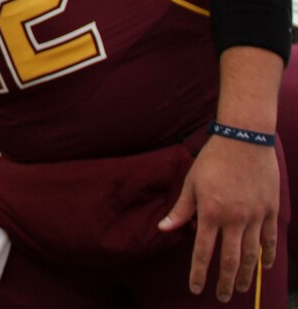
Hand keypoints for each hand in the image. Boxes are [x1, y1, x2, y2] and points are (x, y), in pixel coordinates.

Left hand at [158, 137, 278, 301]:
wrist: (244, 140)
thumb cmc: (213, 160)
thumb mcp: (191, 183)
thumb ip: (181, 210)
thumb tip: (164, 229)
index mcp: (211, 213)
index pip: (203, 252)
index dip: (199, 273)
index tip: (196, 289)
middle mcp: (234, 219)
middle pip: (230, 260)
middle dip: (225, 282)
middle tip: (222, 297)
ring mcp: (255, 216)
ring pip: (252, 254)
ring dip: (246, 274)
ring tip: (241, 288)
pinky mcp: (271, 210)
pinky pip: (270, 238)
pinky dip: (268, 255)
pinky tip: (264, 266)